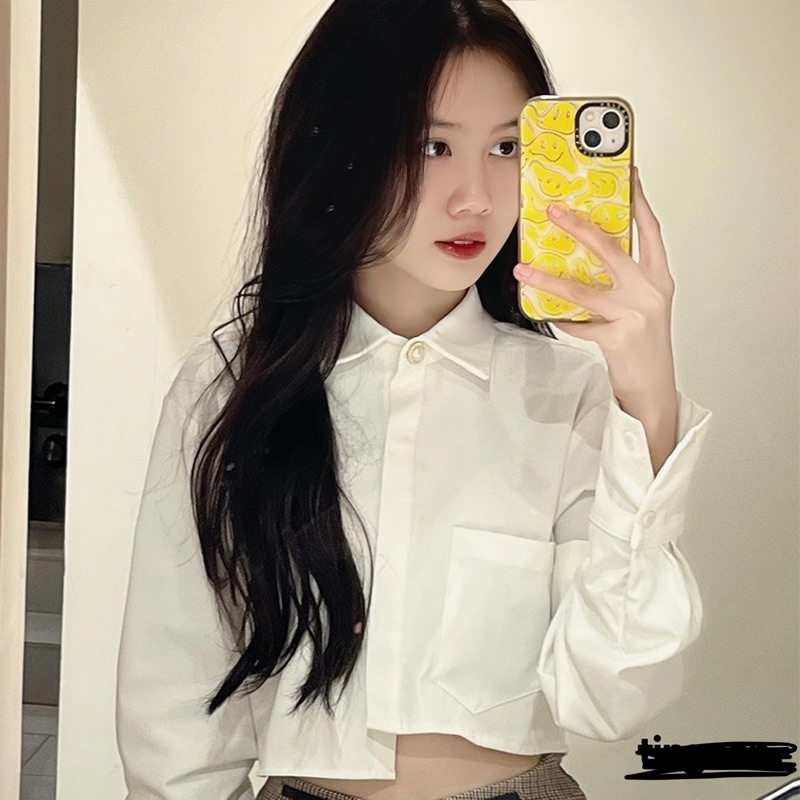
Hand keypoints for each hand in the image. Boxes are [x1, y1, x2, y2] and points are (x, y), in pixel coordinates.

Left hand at [513, 168, 678, 471]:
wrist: (654, 387)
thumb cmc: (645, 344)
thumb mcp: (643, 304)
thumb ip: (624, 278)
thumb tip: (588, 252)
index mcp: (658, 277)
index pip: (649, 230)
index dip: (638, 201)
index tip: (627, 176)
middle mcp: (649, 291)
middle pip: (610, 248)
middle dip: (578, 226)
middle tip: (554, 211)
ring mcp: (634, 314)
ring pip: (583, 290)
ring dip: (548, 278)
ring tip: (524, 269)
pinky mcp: (618, 337)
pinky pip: (577, 324)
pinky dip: (559, 319)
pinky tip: (545, 314)